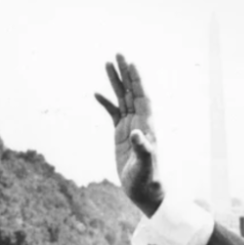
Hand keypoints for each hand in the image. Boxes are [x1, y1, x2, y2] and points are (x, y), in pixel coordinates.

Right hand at [95, 54, 163, 216]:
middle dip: (125, 73)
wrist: (144, 190)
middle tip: (118, 54)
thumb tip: (136, 134)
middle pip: (132, 92)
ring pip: (122, 99)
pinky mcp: (121, 135)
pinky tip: (96, 94)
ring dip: (115, 82)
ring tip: (107, 64)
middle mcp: (140, 122)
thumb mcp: (144, 165)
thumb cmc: (147, 179)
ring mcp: (129, 126)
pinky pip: (113, 113)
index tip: (131, 63)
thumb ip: (142, 149)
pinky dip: (105, 103)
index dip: (137, 80)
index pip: (142, 97)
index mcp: (147, 125)